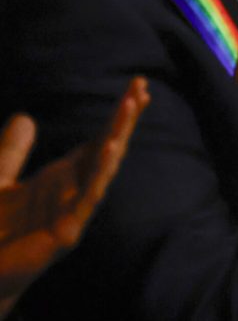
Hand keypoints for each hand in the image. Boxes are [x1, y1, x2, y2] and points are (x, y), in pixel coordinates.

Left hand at [0, 77, 149, 320]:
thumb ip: (10, 152)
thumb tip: (24, 117)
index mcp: (62, 179)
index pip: (98, 140)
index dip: (117, 115)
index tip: (136, 85)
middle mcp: (74, 192)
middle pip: (107, 148)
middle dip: (125, 118)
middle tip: (142, 86)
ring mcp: (74, 212)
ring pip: (104, 168)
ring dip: (119, 136)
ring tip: (132, 105)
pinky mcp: (67, 234)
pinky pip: (88, 198)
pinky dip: (102, 171)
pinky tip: (111, 147)